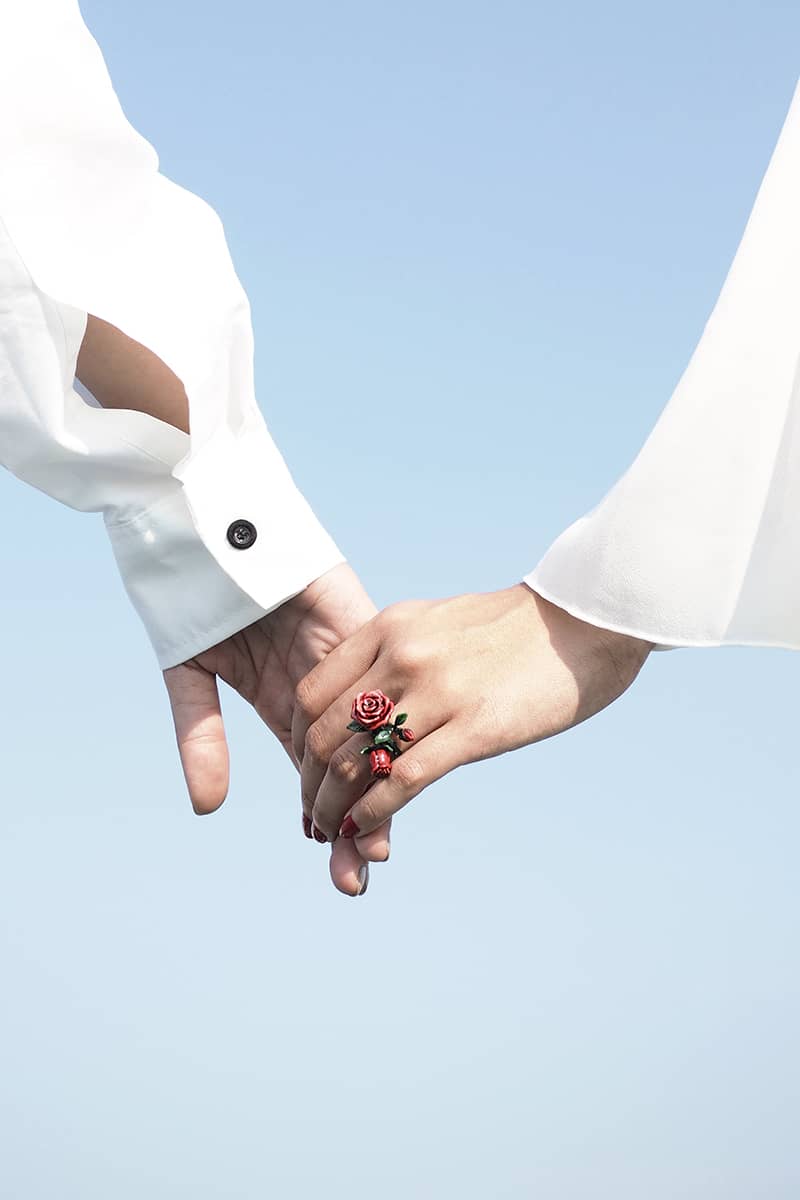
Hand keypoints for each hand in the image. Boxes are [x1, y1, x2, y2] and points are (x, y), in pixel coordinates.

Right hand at [162, 564, 389, 895]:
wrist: (206, 520)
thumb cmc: (194, 593)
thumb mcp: (192, 672)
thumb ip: (199, 733)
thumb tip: (207, 808)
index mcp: (291, 708)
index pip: (323, 777)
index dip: (335, 820)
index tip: (346, 872)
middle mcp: (328, 691)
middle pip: (357, 764)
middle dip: (361, 819)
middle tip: (364, 874)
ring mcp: (347, 657)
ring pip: (374, 726)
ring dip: (377, 780)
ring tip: (377, 841)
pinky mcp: (360, 619)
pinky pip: (373, 670)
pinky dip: (382, 710)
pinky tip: (392, 756)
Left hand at [292, 585, 651, 840]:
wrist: (586, 618)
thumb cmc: (518, 625)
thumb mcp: (441, 622)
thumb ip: (400, 650)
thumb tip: (372, 689)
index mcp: (390, 627)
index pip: (312, 692)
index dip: (301, 738)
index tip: (305, 766)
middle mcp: (403, 656)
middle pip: (325, 733)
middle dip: (309, 781)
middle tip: (311, 810)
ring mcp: (437, 692)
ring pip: (356, 762)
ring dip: (333, 806)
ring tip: (330, 829)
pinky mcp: (474, 728)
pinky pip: (402, 781)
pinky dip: (372, 813)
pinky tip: (363, 829)